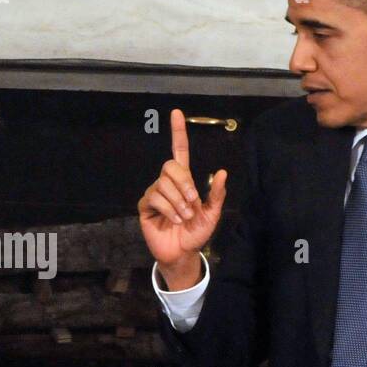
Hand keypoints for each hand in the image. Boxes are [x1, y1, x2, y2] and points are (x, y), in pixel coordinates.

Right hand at [138, 108, 225, 289]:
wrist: (182, 253)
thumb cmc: (196, 233)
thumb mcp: (212, 214)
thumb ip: (217, 194)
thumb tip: (221, 171)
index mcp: (184, 180)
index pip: (179, 151)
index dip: (178, 132)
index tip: (177, 113)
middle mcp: (167, 183)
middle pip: (171, 166)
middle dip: (185, 183)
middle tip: (193, 203)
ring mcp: (154, 194)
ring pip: (164, 184)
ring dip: (179, 202)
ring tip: (184, 217)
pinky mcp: (145, 207)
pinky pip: (156, 198)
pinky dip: (169, 209)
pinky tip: (174, 219)